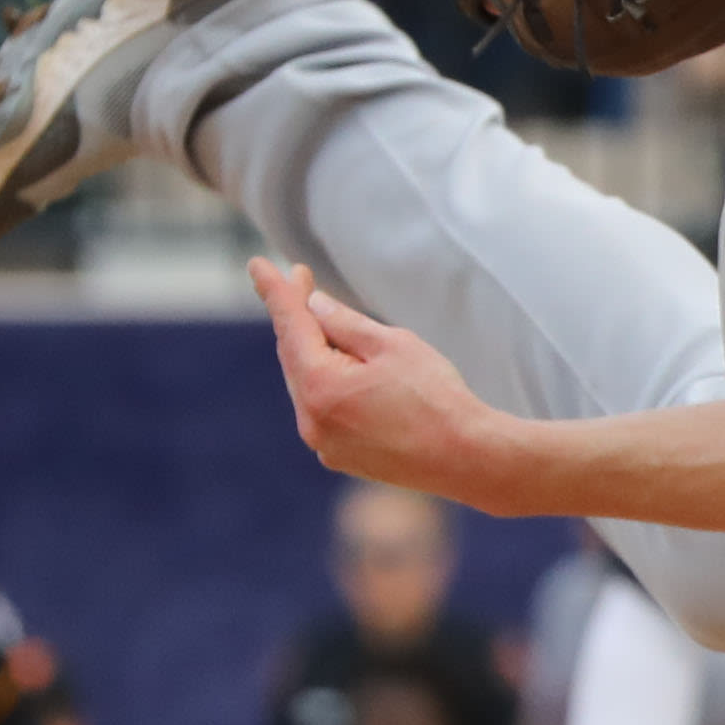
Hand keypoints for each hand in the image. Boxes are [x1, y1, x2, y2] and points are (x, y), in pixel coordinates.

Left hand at [256, 258, 523, 504]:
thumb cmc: (436, 398)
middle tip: (303, 279)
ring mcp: (324, 444)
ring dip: (313, 352)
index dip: (276, 292)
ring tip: (329, 324)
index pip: (290, 326)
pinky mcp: (340, 458)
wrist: (467, 460)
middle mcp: (311, 420)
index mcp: (320, 386)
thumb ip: (345, 323)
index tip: (258, 265)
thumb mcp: (392, 344)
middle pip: (293, 356)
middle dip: (298, 318)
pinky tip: (346, 369)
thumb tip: (313, 306)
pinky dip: (327, 384)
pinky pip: (322, 411)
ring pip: (307, 385)